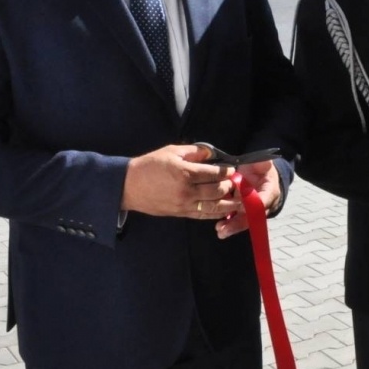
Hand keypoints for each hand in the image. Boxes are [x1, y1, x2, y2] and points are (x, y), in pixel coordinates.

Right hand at [122, 144, 239, 218]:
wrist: (129, 186)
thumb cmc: (149, 166)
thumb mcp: (171, 152)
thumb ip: (193, 152)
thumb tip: (210, 153)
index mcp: (185, 173)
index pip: (214, 173)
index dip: (226, 171)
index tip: (233, 169)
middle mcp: (187, 191)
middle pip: (217, 190)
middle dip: (230, 186)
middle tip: (237, 183)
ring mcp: (184, 204)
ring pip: (213, 207)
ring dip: (229, 203)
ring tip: (240, 200)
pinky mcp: (181, 214)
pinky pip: (203, 215)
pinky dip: (216, 213)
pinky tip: (225, 210)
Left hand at [213, 160, 282, 238]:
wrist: (260, 173)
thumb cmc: (262, 167)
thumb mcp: (264, 163)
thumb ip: (263, 163)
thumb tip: (264, 162)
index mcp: (270, 190)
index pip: (263, 200)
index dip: (253, 206)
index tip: (241, 208)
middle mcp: (262, 203)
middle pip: (252, 216)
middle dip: (239, 223)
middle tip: (225, 229)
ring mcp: (252, 208)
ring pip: (244, 220)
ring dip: (232, 227)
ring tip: (220, 231)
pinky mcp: (243, 209)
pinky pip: (236, 218)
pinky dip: (228, 224)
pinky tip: (219, 228)